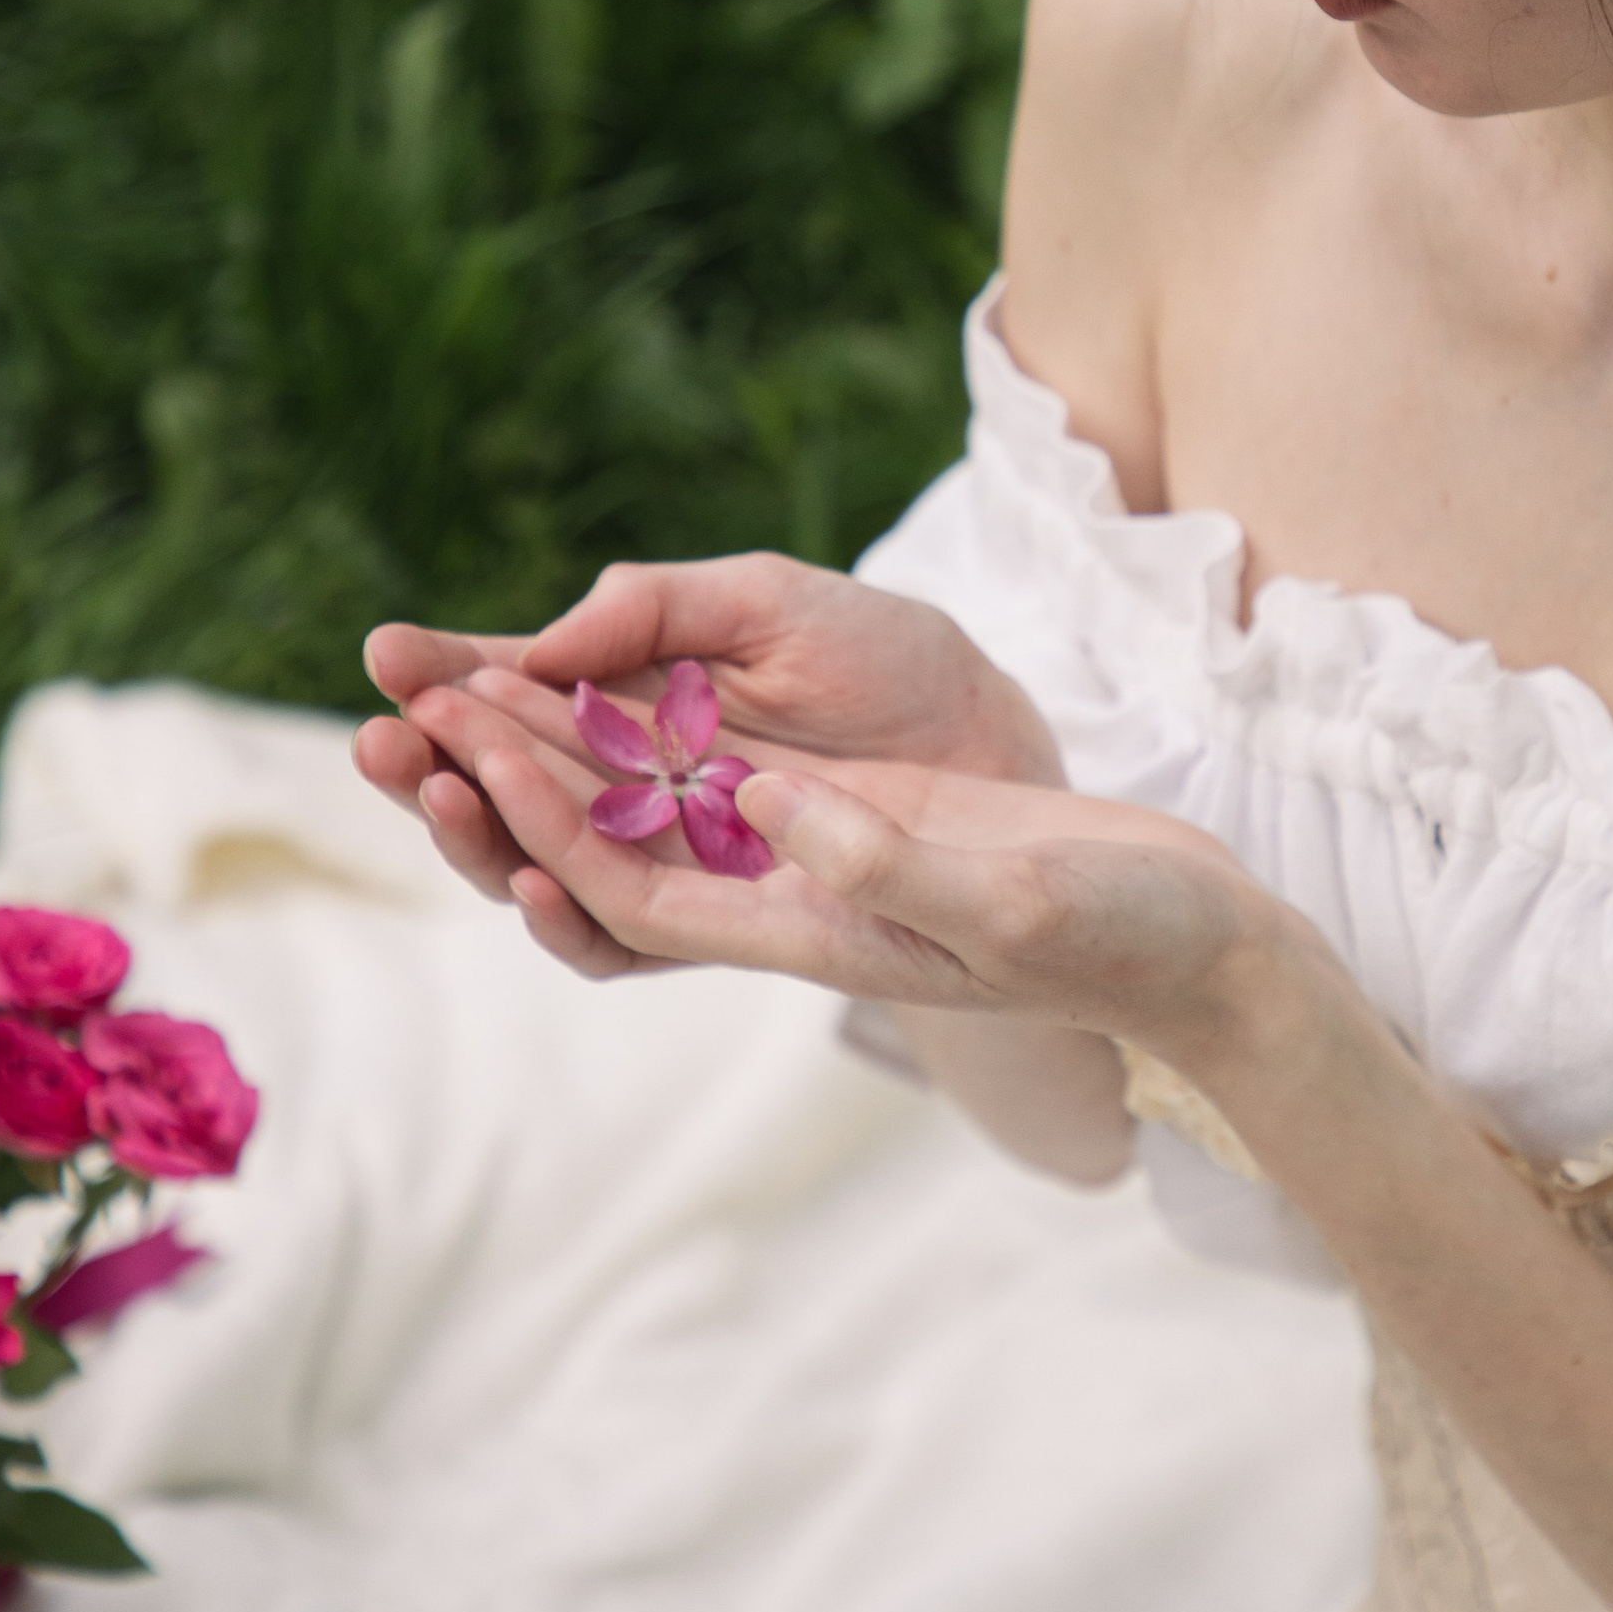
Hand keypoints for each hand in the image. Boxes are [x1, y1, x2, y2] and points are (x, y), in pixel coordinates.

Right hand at [355, 550, 1062, 935]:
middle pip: (495, 787)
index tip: (386, 652)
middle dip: (426, 761)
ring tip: (435, 787)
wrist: (1000, 741)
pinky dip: (565, 918)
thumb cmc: (891, 661)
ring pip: (534, 867)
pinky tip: (534, 877)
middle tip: (383, 733)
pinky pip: (620, 940)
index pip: (509, 690)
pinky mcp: (718, 923)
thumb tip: (540, 643)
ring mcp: (668, 859)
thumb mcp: (774, 603)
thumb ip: (657, 610)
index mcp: (630, 696)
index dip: (442, 676)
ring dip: (474, 836)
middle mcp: (629, 786)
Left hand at [394, 658, 1314, 1068]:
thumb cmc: (1123, 938)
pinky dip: (648, 726)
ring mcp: (820, 852)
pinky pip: (720, 771)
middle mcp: (789, 898)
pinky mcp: (859, 809)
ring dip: (556, 744)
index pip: (630, 888)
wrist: (1200, 946)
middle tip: (412, 690)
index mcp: (810, 934)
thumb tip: (777, 807)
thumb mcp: (1014, 902)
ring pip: (651, 803)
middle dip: (504, 777)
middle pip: (608, 845)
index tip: (476, 736)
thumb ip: (897, 864)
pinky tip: (601, 665)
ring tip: (464, 671)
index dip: (543, 821)